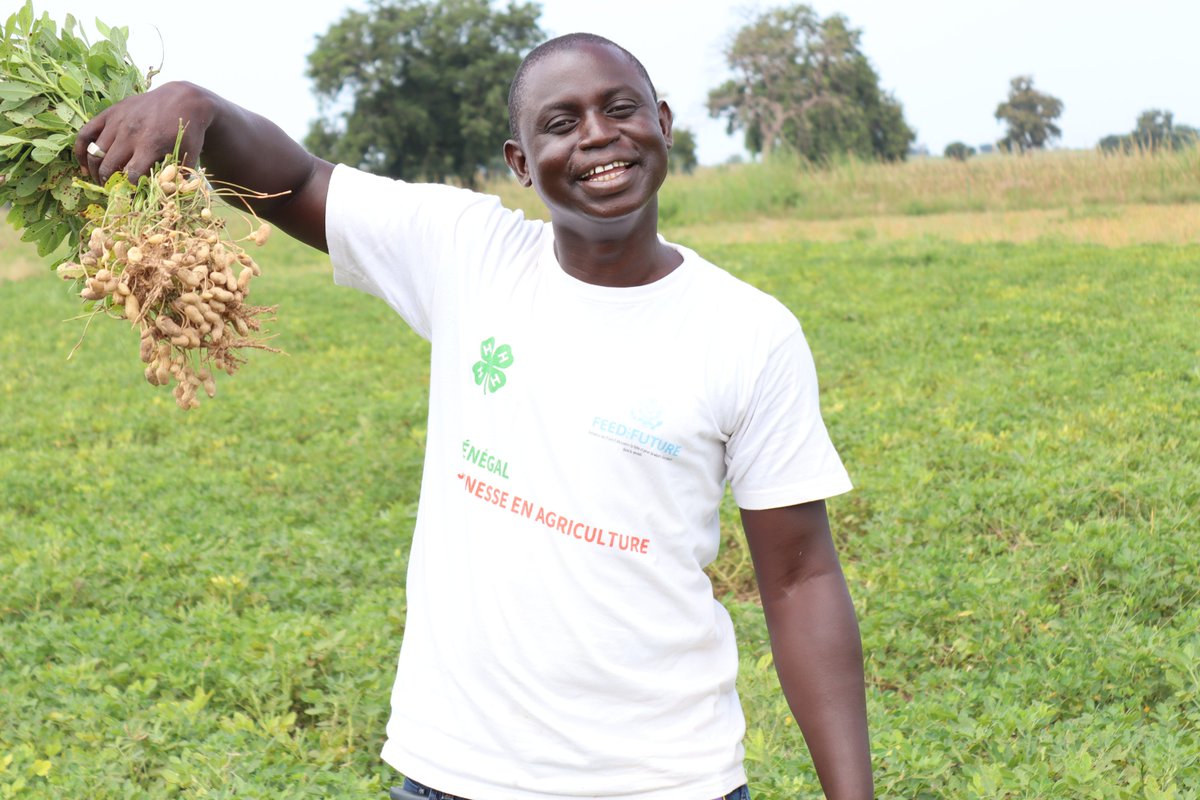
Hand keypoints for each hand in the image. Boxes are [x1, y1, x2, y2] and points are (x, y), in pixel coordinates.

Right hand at [74, 81, 216, 182]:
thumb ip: (179, 176)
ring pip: (95, 153)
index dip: (129, 191)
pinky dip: (80, 151)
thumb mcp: (189, 154)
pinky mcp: (109, 113)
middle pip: (108, 167)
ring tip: (102, 182)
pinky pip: (85, 134)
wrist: (182, 99)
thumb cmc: (187, 131)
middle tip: (113, 192)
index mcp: (150, 146)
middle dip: (109, 184)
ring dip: (95, 172)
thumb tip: (168, 195)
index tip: (131, 197)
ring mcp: (116, 122)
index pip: (131, 176)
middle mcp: (129, 134)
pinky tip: (84, 166)